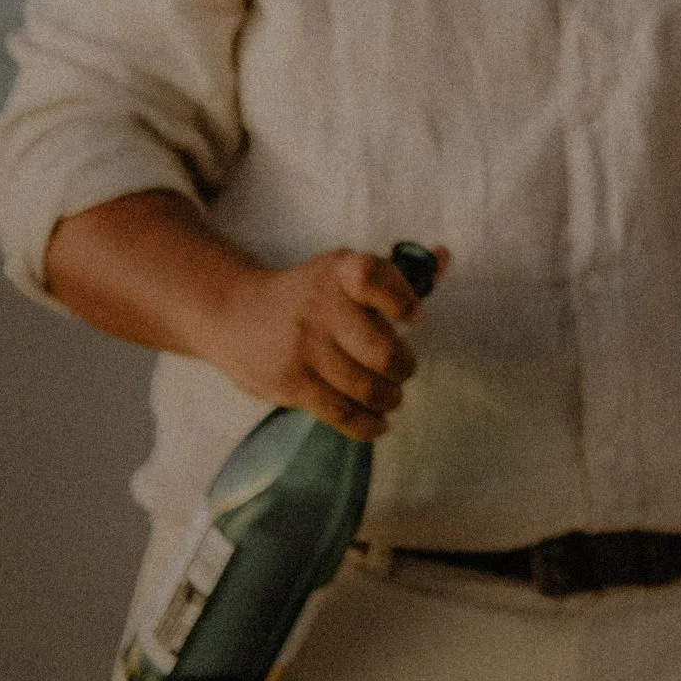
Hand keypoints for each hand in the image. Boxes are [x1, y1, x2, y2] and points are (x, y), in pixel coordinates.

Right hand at [197, 245, 448, 442]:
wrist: (234, 314)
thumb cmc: (310, 294)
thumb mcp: (344, 271)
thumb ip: (399, 270)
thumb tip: (445, 257)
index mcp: (337, 271)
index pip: (372, 275)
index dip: (401, 298)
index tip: (413, 316)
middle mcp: (319, 306)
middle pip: (381, 350)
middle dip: (404, 367)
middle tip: (403, 369)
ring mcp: (303, 347)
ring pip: (366, 387)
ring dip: (390, 397)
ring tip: (391, 395)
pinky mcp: (290, 382)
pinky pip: (340, 412)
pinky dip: (368, 424)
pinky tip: (378, 422)